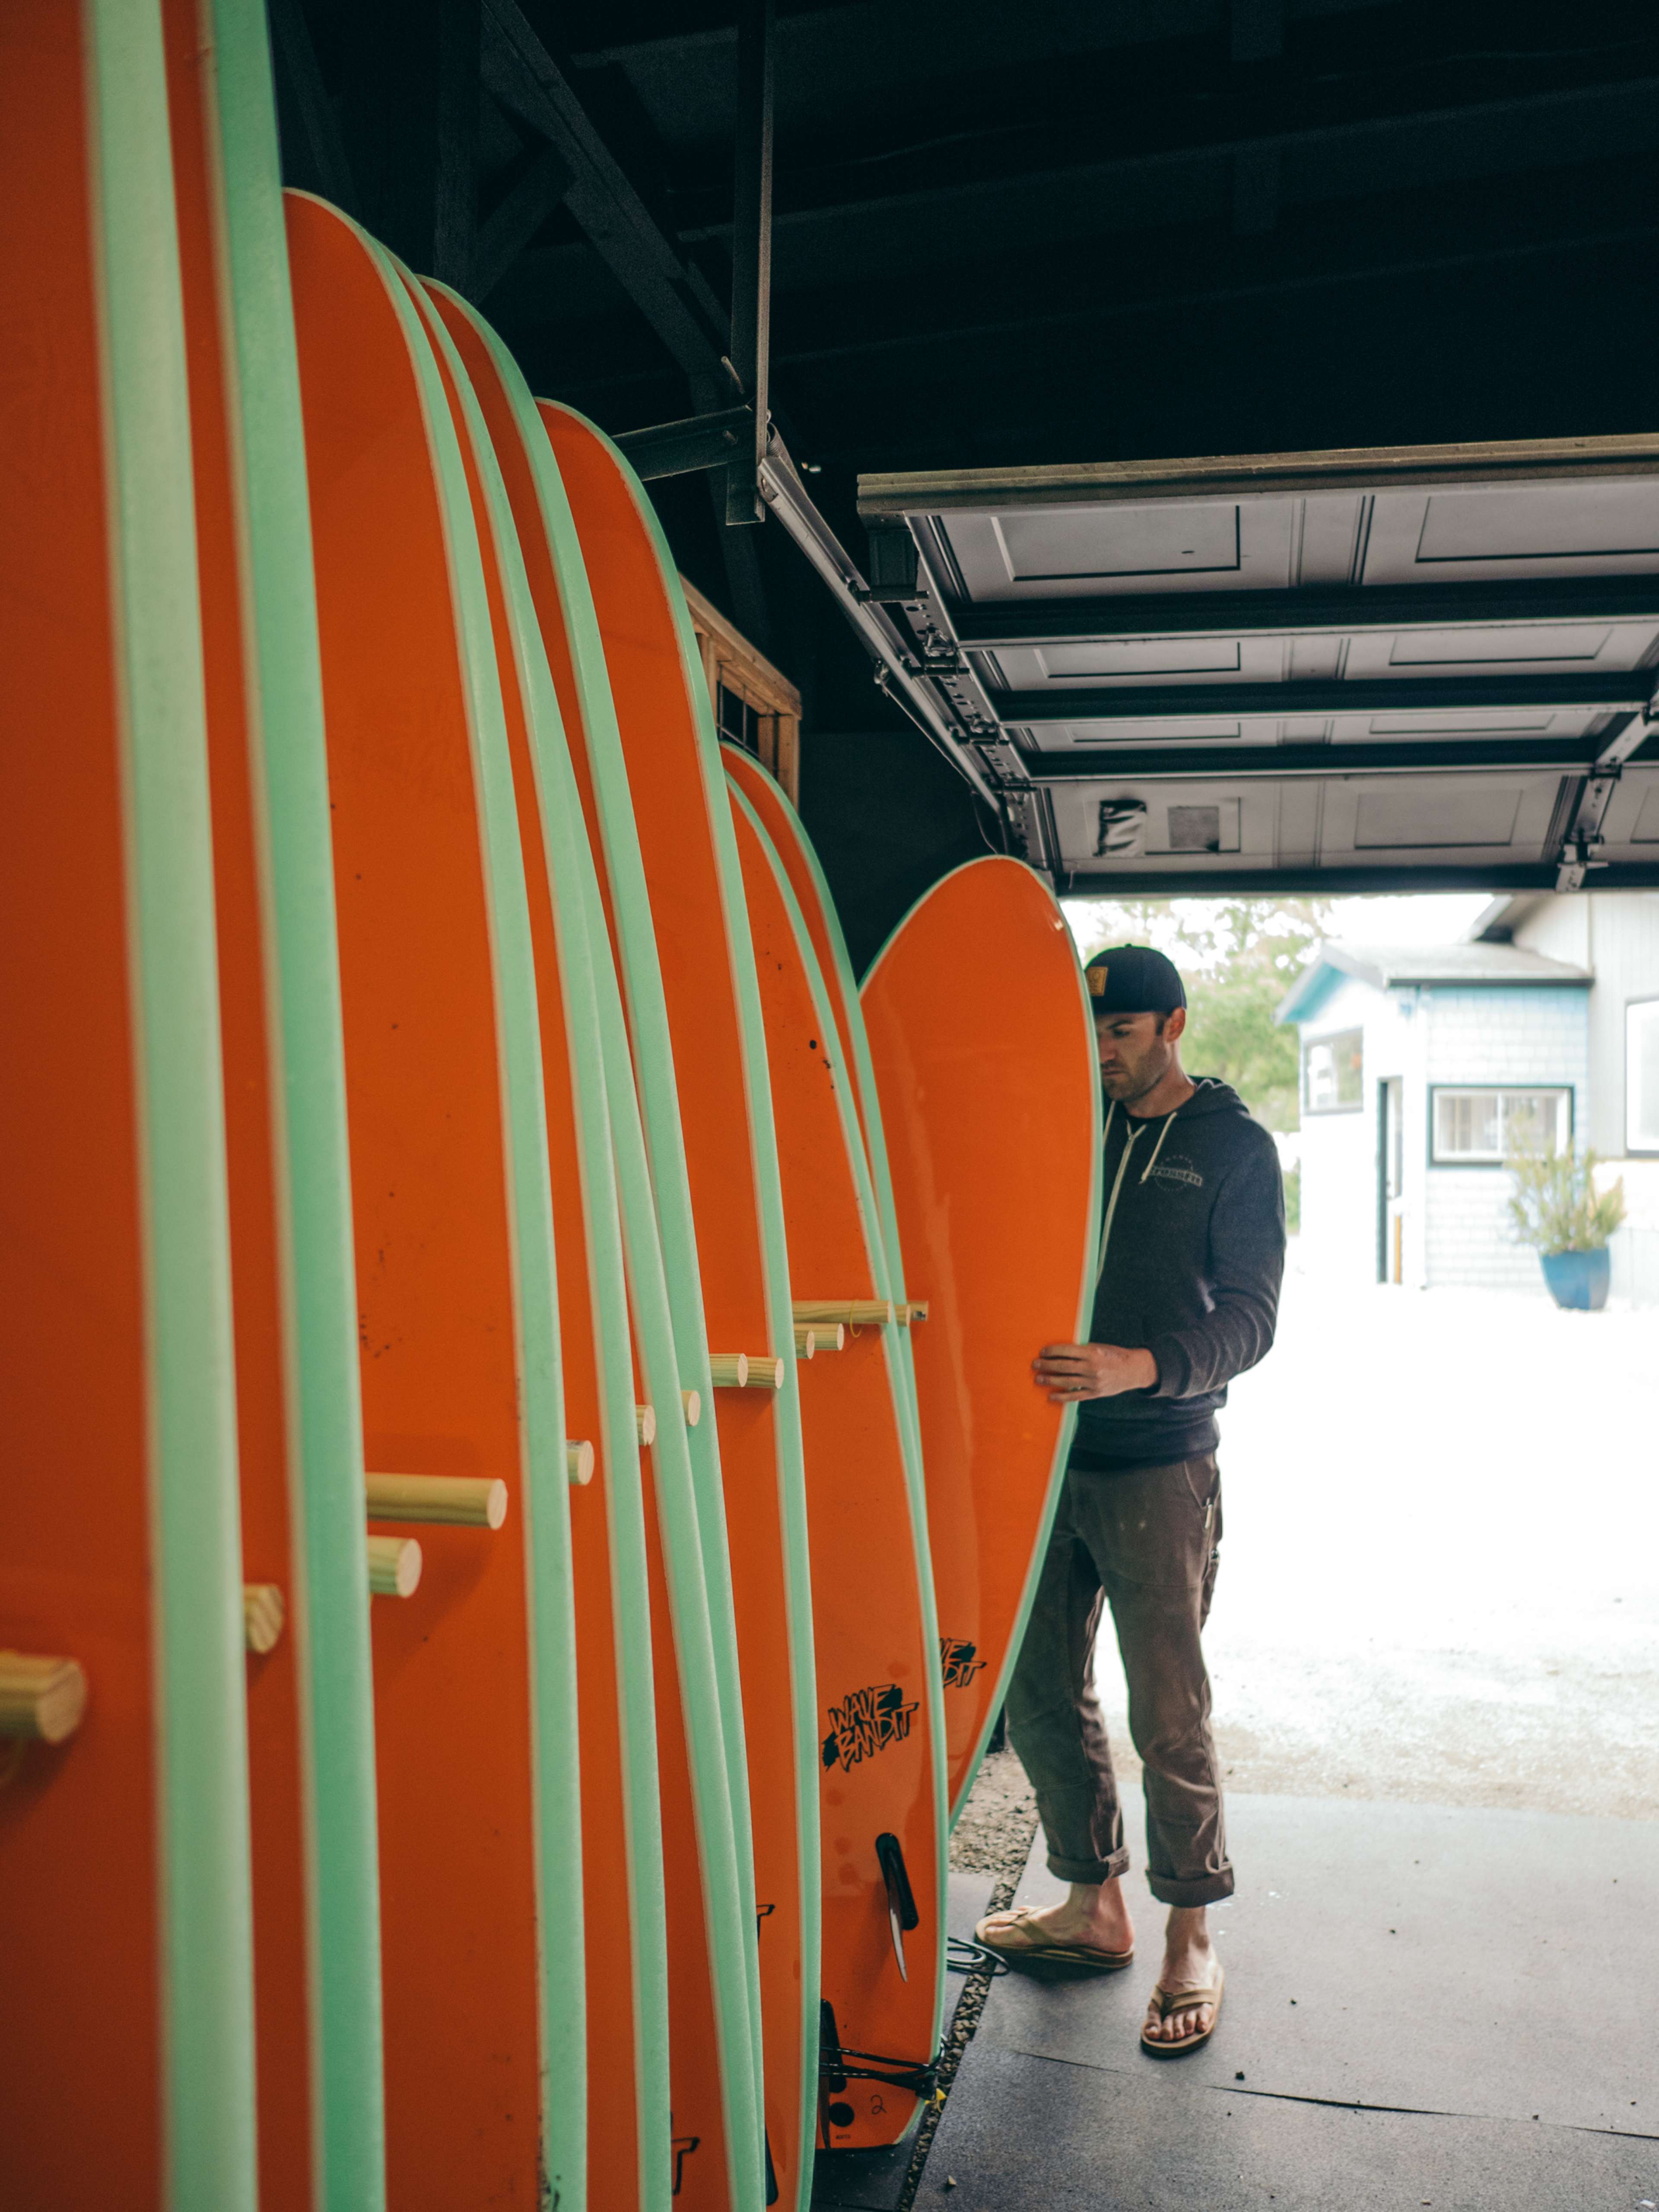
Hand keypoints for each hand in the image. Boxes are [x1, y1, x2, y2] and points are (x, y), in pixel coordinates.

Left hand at [1031, 1341, 1156, 1401]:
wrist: (1134, 1370)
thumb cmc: (1114, 1355)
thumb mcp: (1099, 1347)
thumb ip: (1082, 1350)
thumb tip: (1060, 1352)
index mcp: (1093, 1352)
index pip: (1067, 1351)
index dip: (1052, 1351)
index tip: (1042, 1352)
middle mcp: (1092, 1367)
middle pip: (1063, 1366)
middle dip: (1047, 1365)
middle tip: (1035, 1365)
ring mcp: (1094, 1382)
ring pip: (1067, 1381)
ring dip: (1050, 1380)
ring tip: (1038, 1379)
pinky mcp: (1095, 1393)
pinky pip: (1075, 1395)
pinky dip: (1062, 1396)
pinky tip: (1051, 1395)